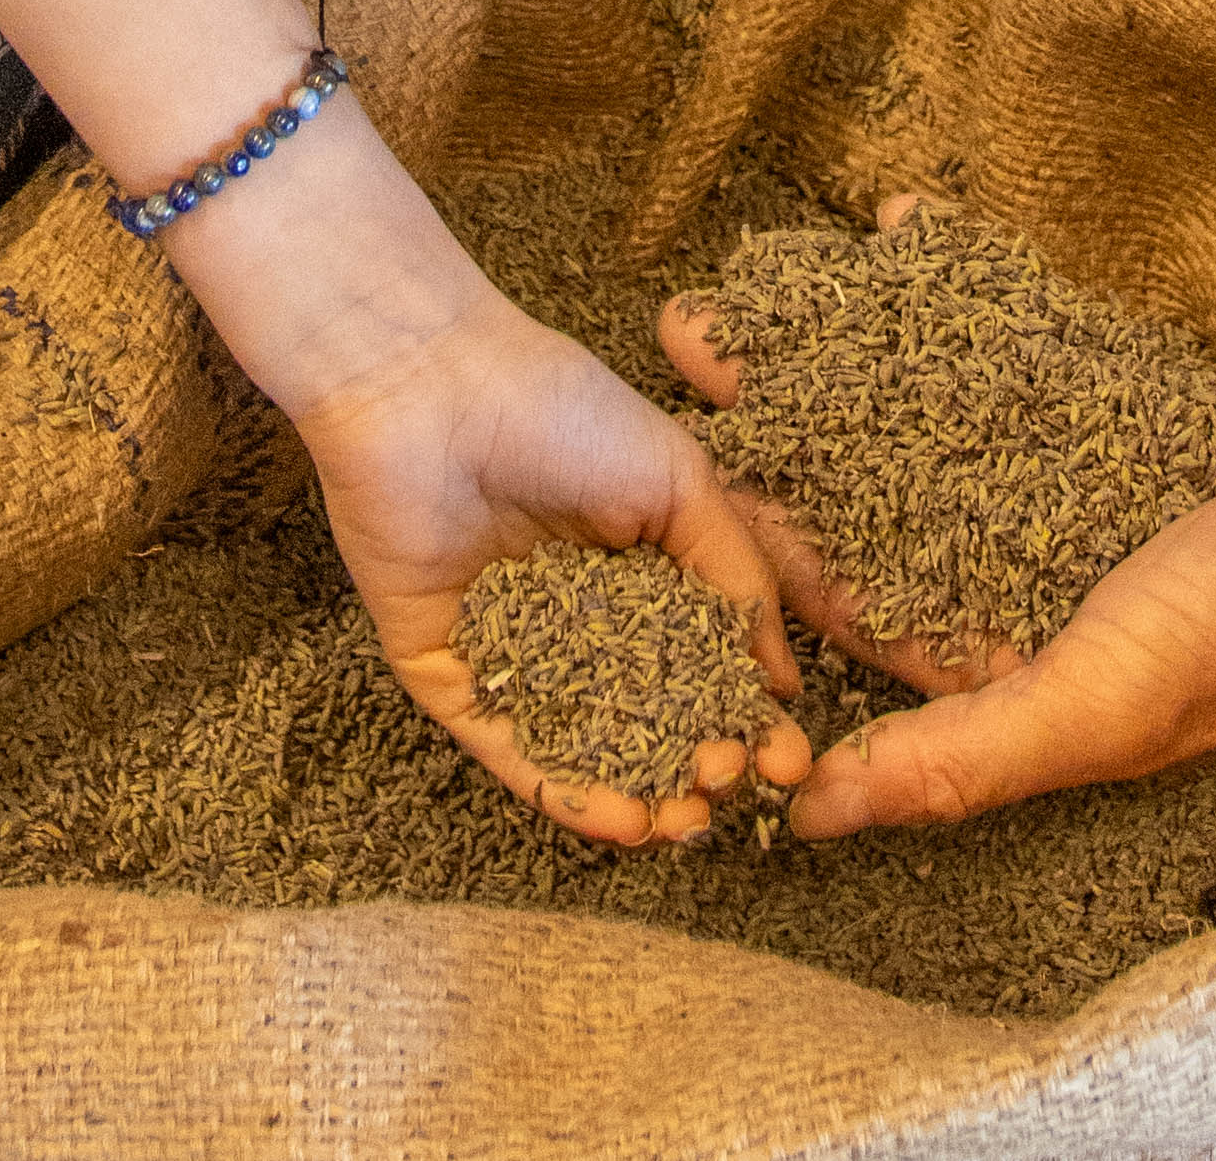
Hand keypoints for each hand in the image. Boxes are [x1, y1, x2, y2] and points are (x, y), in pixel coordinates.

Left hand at [289, 275, 814, 848]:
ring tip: (681, 828)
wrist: (429, 387)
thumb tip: (781, 679)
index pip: (692, 663)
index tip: (786, 759)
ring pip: (575, 744)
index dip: (740, 714)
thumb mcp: (679, 480)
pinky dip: (559, 789)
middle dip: (690, 764)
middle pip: (638, 715)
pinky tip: (618, 821)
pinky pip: (502, 744)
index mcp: (627, 569)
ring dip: (633, 794)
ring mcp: (504, 648)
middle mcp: (569, 616)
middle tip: (730, 792)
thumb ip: (735, 577)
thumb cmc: (560, 408)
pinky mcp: (441, 670)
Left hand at [661, 268, 1215, 838]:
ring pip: (918, 394)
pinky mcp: (1107, 393)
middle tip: (688, 325)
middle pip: (861, 478)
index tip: (666, 449)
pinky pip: (1008, 334)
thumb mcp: (1095, 704)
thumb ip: (957, 755)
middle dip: (774, 404)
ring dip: (838, 333)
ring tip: (759, 264)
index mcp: (997, 654)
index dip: (752, 522)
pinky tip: (894, 227)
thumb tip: (808, 820)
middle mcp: (1016, 565)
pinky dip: (953, 286)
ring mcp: (1059, 470)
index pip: (843, 593)